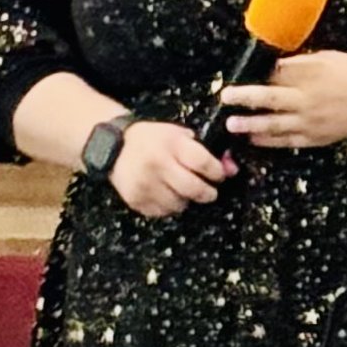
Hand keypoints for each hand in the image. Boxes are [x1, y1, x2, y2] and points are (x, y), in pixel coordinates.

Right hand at [108, 120, 234, 217]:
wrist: (114, 147)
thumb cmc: (154, 139)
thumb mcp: (179, 134)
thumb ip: (205, 150)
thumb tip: (232, 168)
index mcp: (171, 144)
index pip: (204, 163)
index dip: (217, 172)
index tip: (220, 175)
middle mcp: (157, 165)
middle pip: (194, 188)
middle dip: (208, 192)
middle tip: (210, 191)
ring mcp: (144, 184)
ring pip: (179, 204)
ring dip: (188, 200)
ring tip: (184, 191)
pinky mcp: (135, 200)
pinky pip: (162, 211)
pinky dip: (170, 206)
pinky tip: (168, 195)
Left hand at [221, 49, 346, 151]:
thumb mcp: (328, 58)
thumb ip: (300, 64)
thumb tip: (274, 68)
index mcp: (310, 75)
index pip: (274, 74)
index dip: (254, 76)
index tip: (238, 76)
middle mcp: (308, 98)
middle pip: (268, 98)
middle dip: (244, 98)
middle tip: (226, 98)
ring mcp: (312, 121)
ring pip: (274, 124)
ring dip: (250, 124)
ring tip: (232, 124)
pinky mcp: (317, 137)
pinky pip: (288, 141)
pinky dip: (269, 141)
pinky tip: (255, 139)